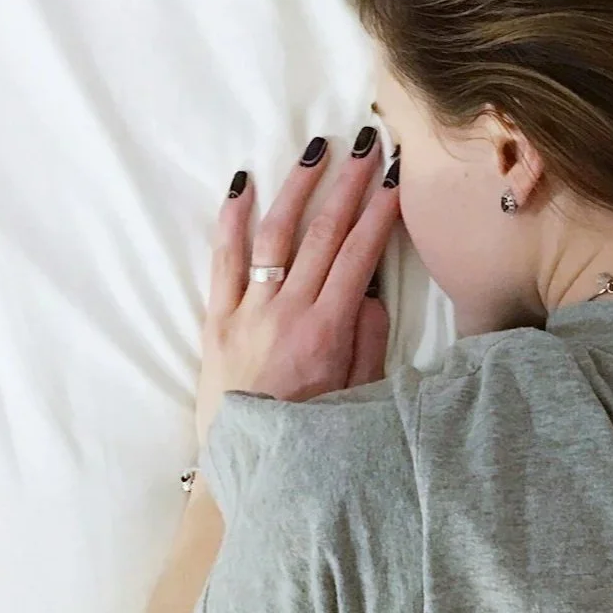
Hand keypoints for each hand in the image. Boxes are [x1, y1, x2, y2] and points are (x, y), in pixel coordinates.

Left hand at [195, 133, 401, 446]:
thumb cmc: (310, 437)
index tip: (395, 177)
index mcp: (328, 330)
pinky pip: (223, 261)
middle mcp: (287, 311)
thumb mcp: (358, 395)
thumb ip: (368, 340)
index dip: (380, 211)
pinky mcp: (216, 319)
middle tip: (366, 144)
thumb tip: (373, 291)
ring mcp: (248, 311)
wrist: (245, 467)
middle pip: (324, 233)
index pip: (360, 254)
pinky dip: (232, 220)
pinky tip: (243, 185)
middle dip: (349, 184)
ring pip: (276, 235)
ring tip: (316, 151)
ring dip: (298, 188)